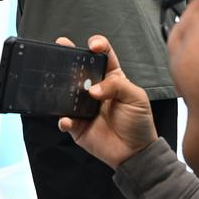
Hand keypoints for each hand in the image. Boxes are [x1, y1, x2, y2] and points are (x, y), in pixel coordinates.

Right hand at [57, 35, 156, 168]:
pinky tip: (68, 120)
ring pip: (67, 92)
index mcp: (112, 79)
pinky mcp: (76, 125)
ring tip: (59, 83)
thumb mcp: (136, 98)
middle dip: (69, 56)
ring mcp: (83, 107)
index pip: (103, 56)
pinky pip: (64, 119)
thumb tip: (92, 89)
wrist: (135, 153)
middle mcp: (95, 90)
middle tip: (62, 46)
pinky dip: (63, 119)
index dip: (97, 46)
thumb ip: (117, 86)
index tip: (93, 45)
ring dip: (61, 86)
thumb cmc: (139, 123)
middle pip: (79, 69)